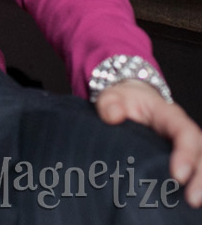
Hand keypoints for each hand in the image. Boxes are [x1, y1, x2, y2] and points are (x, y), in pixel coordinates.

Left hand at [96, 79, 201, 206]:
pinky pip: (195, 170)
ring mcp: (186, 147)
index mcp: (168, 115)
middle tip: (192, 199)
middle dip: (200, 176)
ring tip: (194, 203)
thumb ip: (109, 104)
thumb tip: (113, 116)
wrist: (129, 104)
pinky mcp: (183, 158)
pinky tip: (189, 203)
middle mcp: (183, 131)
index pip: (184, 132)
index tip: (178, 176)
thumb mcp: (111, 97)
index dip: (186, 154)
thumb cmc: (122, 102)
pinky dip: (196, 183)